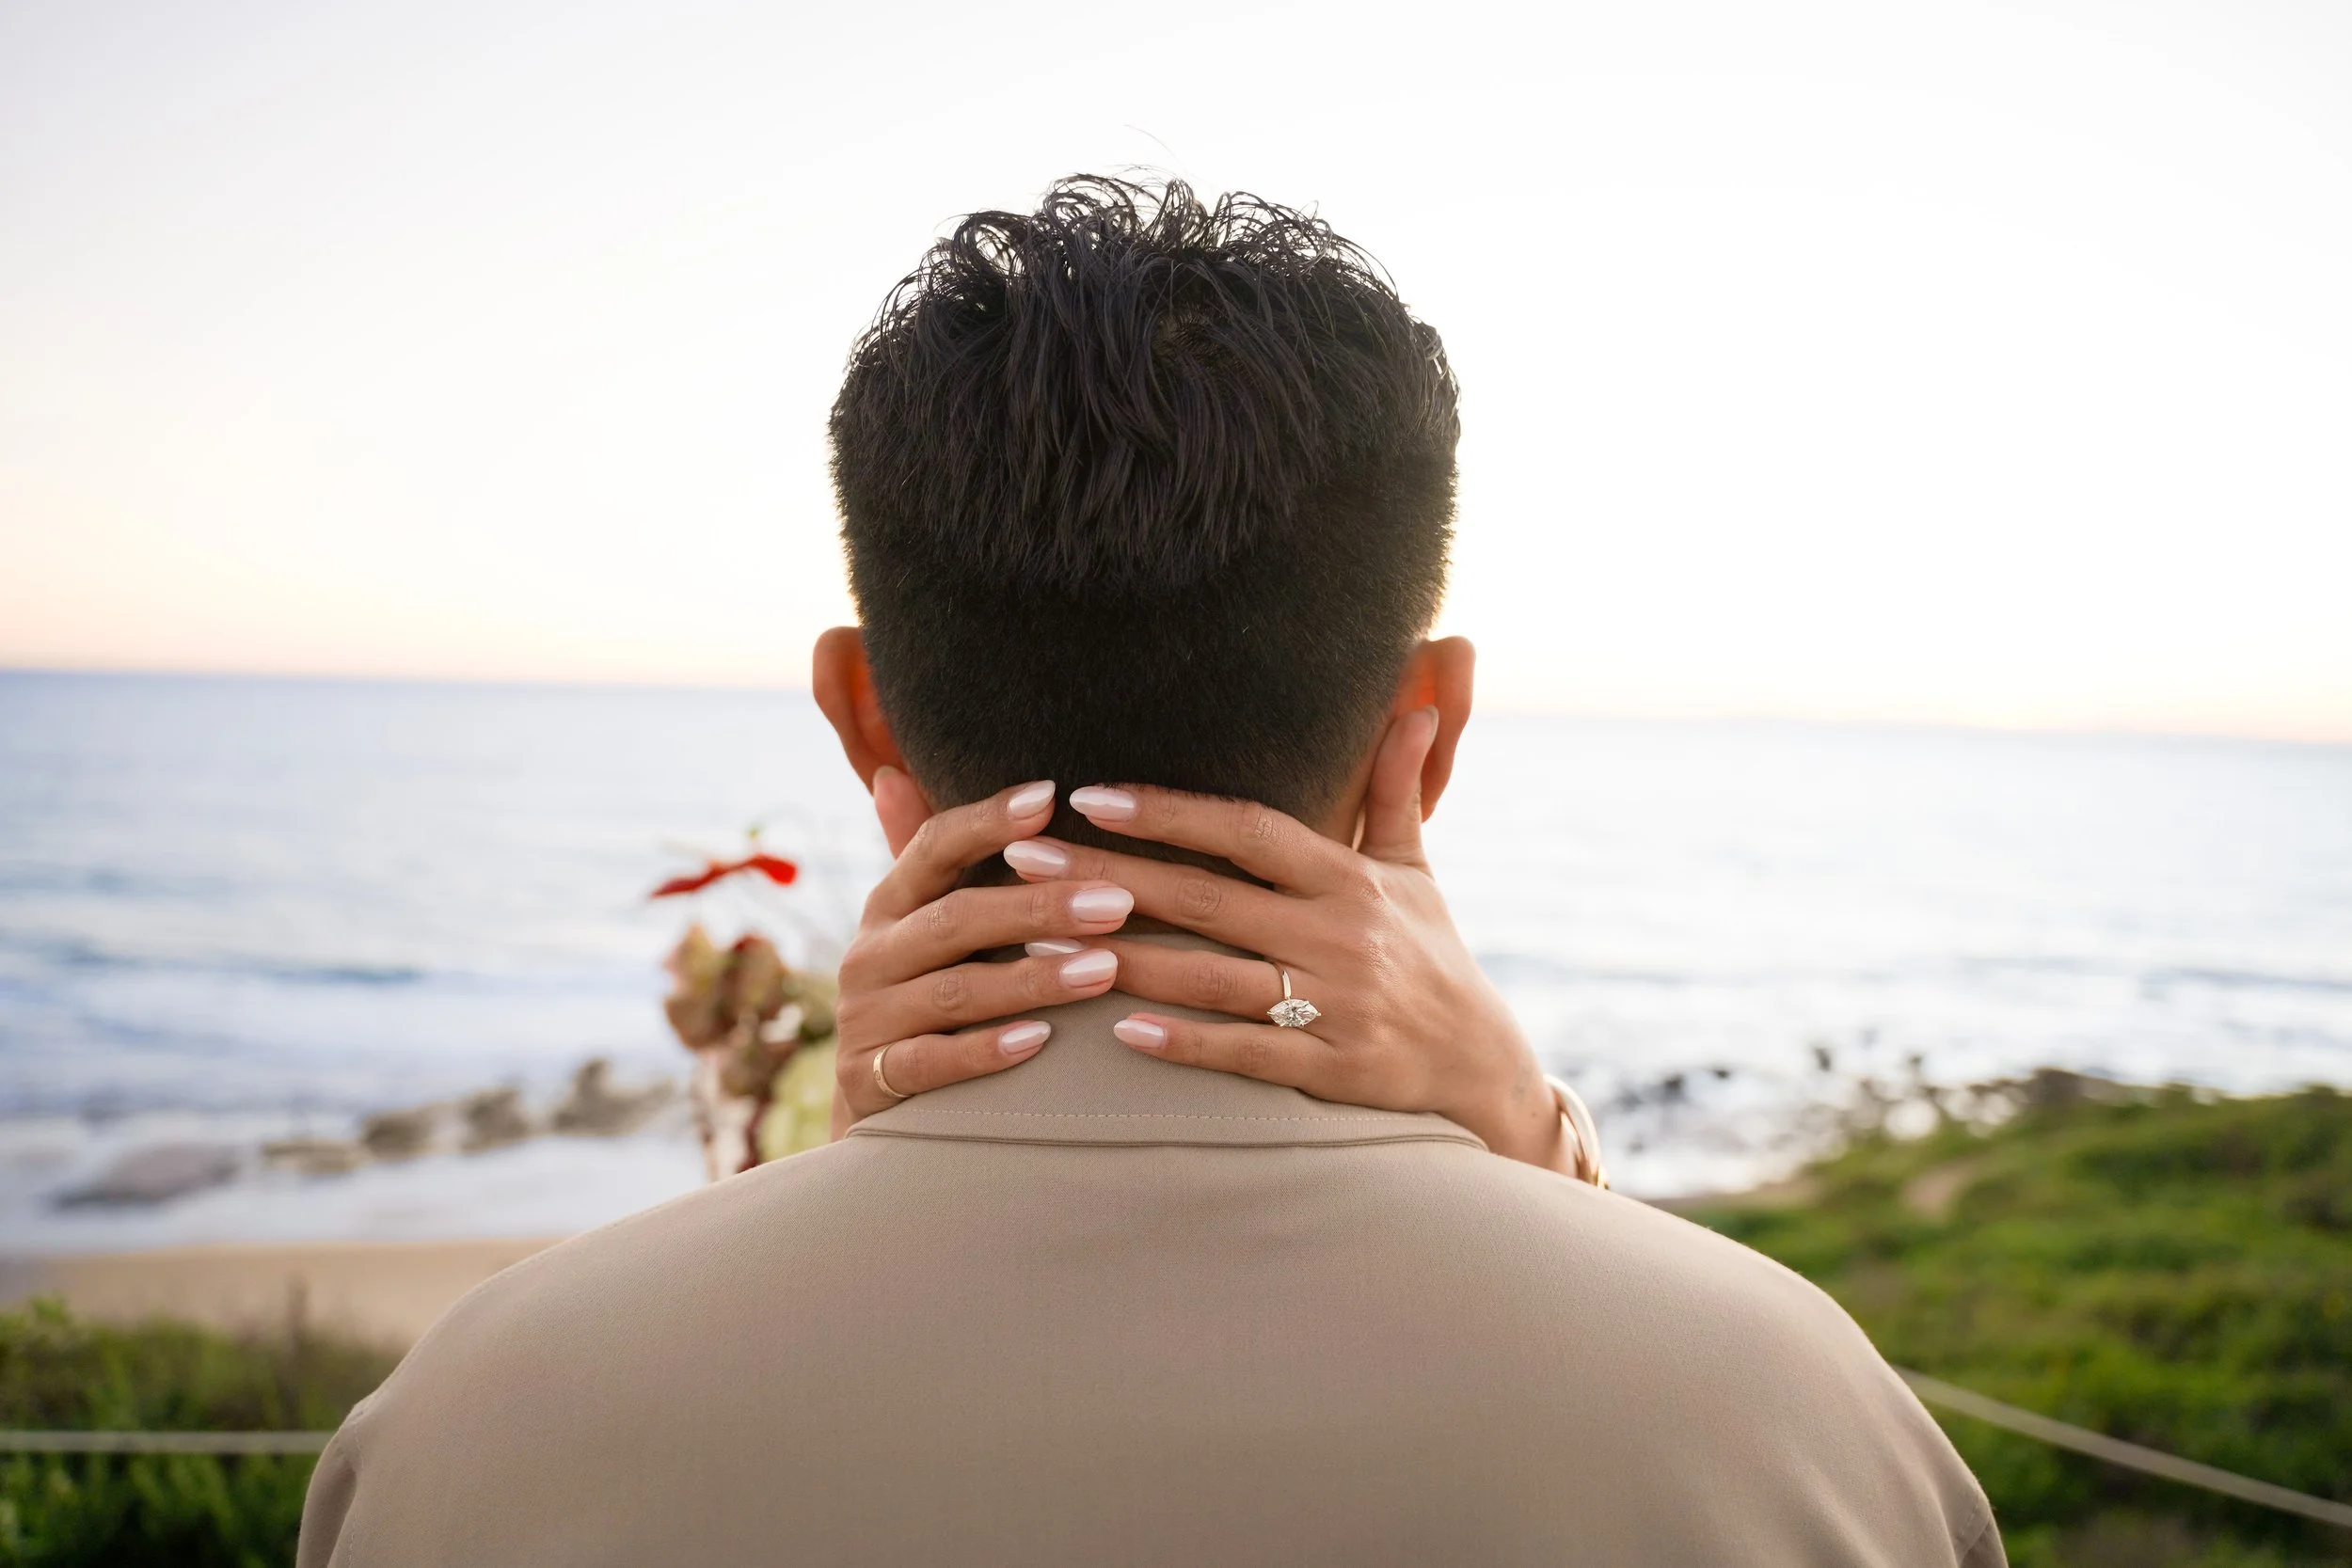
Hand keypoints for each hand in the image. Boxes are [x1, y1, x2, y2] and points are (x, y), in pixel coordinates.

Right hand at [828, 777, 1138, 1135]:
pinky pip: (930, 1063)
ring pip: (954, 991)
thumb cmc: (923, 1007)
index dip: (988, 820)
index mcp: (889, 907)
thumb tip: (894, 771)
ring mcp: (867, 1021)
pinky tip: (1040, 1042)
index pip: (933, 847)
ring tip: (1105, 970)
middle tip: (1118, 901)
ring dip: (1032, 979)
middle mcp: (869, 956)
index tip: (1052, 797)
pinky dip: (984, 1052)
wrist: (875, 1123)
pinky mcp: (871, 1082)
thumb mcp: (922, 932)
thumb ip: (927, 862)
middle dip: (1040, 908)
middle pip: (957, 918)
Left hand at [1004, 710, 1571, 1173]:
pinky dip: (1184, 1042)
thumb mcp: (1415, 870)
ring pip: (1212, 976)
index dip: (1169, 812)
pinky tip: (1119, 1030)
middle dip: (1111, 875)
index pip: (1246, 831)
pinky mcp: (1332, 1068)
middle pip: (1207, 898)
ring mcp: (1335, 1004)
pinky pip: (1246, 1053)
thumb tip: (1416, 706)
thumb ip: (1396, 789)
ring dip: (1124, 957)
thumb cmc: (1432, 956)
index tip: (1092, 795)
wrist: (1484, 1065)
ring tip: (1042, 940)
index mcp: (1349, 879)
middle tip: (1026, 857)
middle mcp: (1340, 934)